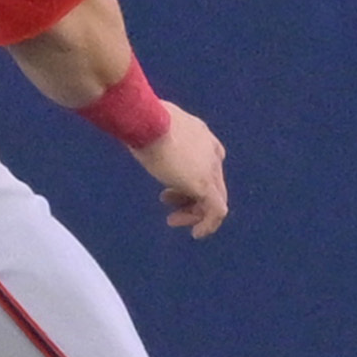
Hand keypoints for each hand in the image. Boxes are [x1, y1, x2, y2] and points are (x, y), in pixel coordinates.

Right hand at [135, 102, 229, 236]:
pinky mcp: (205, 184)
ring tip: (173, 220)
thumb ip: (158, 136)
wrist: (149, 122)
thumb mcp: (155, 128)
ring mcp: (211, 169)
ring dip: (194, 213)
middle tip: (171, 212)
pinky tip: (197, 234)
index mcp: (203, 138)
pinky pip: (216, 210)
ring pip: (214, 199)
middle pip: (211, 184)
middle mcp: (213, 153)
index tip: (167, 192)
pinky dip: (209, 224)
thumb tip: (140, 134)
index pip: (207, 166)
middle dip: (190, 200)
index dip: (188, 183)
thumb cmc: (144, 122)